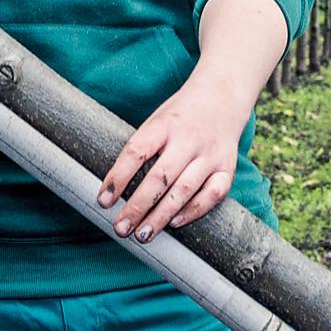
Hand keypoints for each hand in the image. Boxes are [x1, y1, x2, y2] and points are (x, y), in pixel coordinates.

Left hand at [97, 72, 252, 241]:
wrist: (222, 96)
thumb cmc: (180, 115)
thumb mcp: (157, 119)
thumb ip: (142, 147)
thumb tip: (116, 187)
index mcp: (164, 124)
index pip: (136, 152)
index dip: (117, 178)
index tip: (103, 201)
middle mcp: (188, 139)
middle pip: (160, 177)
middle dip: (138, 206)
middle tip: (120, 228)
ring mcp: (209, 154)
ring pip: (184, 190)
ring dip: (161, 216)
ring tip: (143, 235)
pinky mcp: (227, 167)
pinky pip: (212, 194)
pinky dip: (194, 211)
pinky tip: (176, 223)